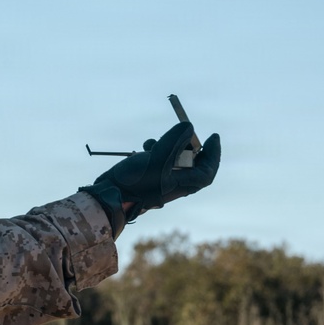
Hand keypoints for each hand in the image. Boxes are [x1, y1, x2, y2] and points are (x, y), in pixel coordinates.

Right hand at [82, 122, 220, 236]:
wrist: (109, 197)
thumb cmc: (135, 182)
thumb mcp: (158, 158)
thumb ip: (175, 140)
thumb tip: (189, 127)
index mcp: (183, 185)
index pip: (207, 171)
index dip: (213, 154)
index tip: (213, 137)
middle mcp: (175, 184)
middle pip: (191, 162)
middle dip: (185, 145)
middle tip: (183, 132)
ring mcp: (161, 181)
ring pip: (173, 159)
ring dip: (166, 145)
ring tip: (153, 142)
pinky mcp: (148, 178)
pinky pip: (158, 161)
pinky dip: (154, 151)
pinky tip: (144, 147)